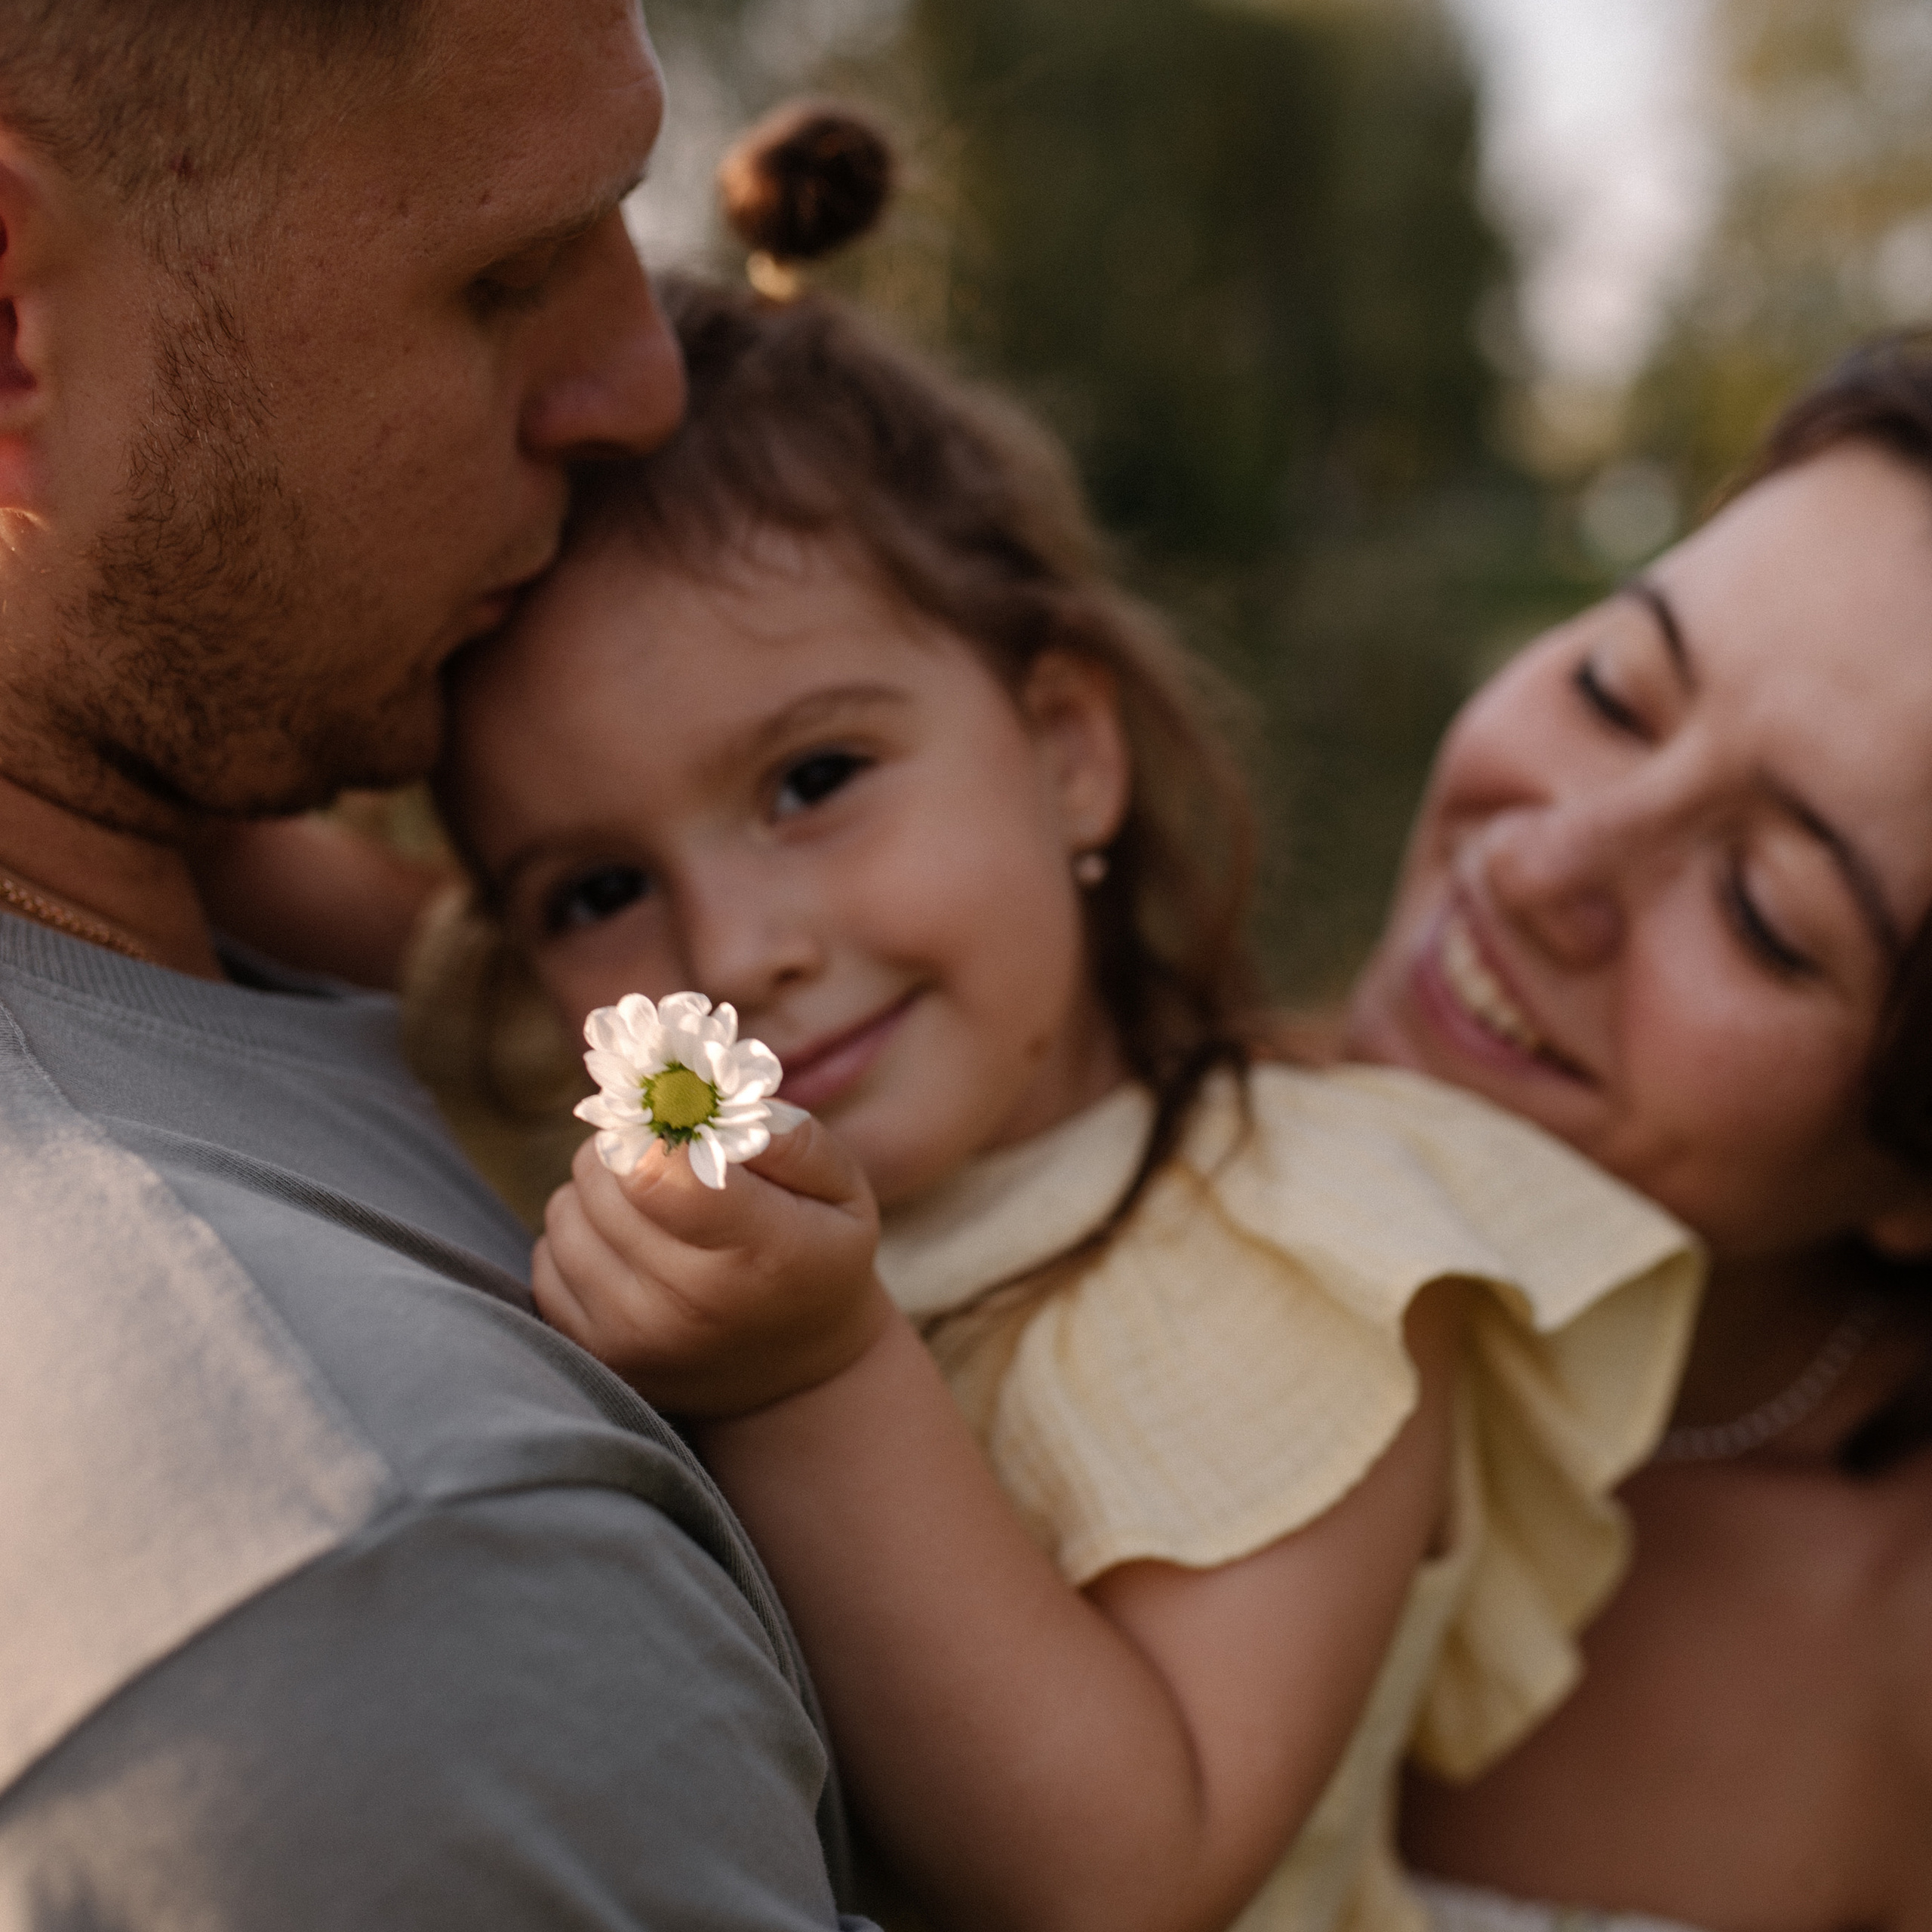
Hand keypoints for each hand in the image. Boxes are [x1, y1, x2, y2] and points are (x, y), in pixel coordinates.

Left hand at [533, 1115, 890, 1415]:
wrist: (800, 1377)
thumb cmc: (820, 1259)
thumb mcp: (842, 1191)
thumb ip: (786, 1136)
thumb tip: (705, 1096)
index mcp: (757, 1252)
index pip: (654, 1169)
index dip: (654, 1124)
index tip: (678, 1119)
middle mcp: (685, 1303)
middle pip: (604, 1178)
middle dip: (630, 1149)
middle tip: (670, 1162)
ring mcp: (631, 1336)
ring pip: (566, 1211)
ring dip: (599, 1192)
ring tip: (652, 1205)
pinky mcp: (595, 1353)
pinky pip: (547, 1258)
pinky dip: (580, 1238)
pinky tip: (628, 1247)